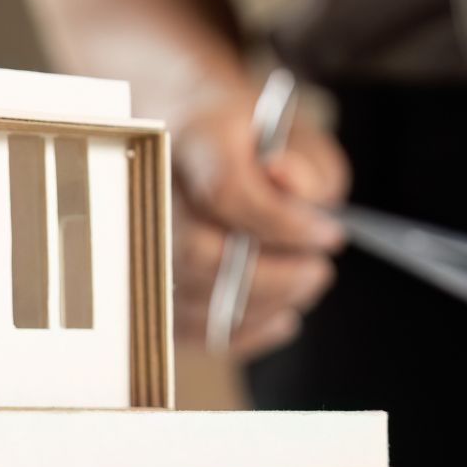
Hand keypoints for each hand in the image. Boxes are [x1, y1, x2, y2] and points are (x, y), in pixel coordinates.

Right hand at [171, 84, 348, 356]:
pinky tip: (278, 314)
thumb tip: (294, 189)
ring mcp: (137, 237)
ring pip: (190, 295)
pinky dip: (240, 332)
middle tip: (316, 271)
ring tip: (301, 286)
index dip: (283, 224)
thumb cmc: (248, 141)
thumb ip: (307, 164)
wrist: (191, 139)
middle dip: (271, 276)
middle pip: (197, 252)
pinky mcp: (144, 283)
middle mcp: (150, 187)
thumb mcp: (294, 135)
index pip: (225, 191)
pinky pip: (185, 327)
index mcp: (192, 136)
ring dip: (261, 305)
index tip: (329, 236)